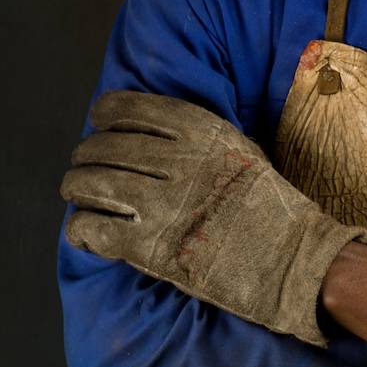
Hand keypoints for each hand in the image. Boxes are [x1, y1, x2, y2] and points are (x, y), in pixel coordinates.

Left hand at [60, 89, 366, 346]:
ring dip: (75, 187)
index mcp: (195, 127)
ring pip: (90, 184)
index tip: (98, 125)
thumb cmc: (267, 201)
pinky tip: (84, 230)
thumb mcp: (237, 143)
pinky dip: (80, 228)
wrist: (291, 257)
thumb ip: (195, 133)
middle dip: (85, 156)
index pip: (125, 108)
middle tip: (82, 166)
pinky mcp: (150, 248)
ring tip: (76, 193)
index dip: (103, 116)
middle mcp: (173, 159)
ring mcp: (159, 204)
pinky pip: (94, 229)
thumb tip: (153, 128)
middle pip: (102, 147)